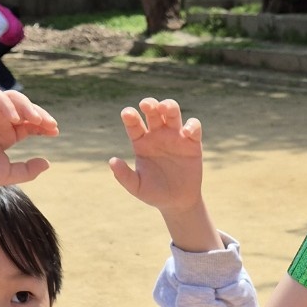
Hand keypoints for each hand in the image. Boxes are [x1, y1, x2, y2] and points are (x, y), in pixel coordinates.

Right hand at [0, 90, 58, 198]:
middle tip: (49, 124)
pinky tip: (15, 118)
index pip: (30, 123)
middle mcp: (0, 118)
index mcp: (9, 132)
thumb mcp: (9, 173)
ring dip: (26, 106)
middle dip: (39, 114)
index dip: (43, 124)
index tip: (55, 130)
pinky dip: (6, 104)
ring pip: (12, 98)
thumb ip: (28, 170)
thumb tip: (48, 163)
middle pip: (25, 108)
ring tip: (34, 120)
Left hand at [108, 98, 205, 214]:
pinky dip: (192, 125)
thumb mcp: (137, 187)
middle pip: (153, 112)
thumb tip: (112, 161)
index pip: (134, 124)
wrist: (177, 202)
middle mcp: (157, 135)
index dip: (130, 116)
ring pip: (172, 112)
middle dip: (150, 104)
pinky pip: (193, 127)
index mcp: (141, 142)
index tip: (127, 114)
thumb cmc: (155, 193)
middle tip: (146, 105)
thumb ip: (124, 176)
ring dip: (169, 105)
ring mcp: (175, 137)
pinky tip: (186, 132)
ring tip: (165, 108)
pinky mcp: (192, 142)